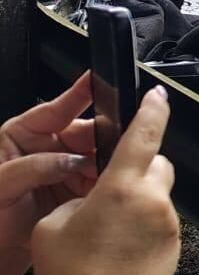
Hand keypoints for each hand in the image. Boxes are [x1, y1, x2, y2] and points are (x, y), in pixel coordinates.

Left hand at [0, 74, 97, 274]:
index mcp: (21, 137)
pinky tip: (105, 189)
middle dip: (99, 139)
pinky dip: (105, 185)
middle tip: (111, 148)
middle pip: (82, 133)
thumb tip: (68, 160)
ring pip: (95, 158)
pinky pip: (98, 183)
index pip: (53, 110)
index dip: (76, 95)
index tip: (94, 81)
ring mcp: (63, 171)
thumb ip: (32, 167)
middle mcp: (45, 150)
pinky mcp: (76, 193)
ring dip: (104, 164)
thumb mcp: (0, 185)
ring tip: (107, 173)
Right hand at [32, 87, 179, 274]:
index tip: (158, 95)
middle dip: (138, 168)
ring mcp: (168, 227)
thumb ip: (79, 198)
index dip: (153, 110)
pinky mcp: (174, 250)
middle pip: (157, 166)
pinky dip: (143, 228)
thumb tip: (94, 199)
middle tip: (111, 187)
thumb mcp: (54, 222)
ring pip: (158, 198)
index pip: (145, 135)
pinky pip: (160, 226)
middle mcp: (152, 202)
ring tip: (107, 232)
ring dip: (138, 203)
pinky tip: (118, 253)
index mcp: (121, 187)